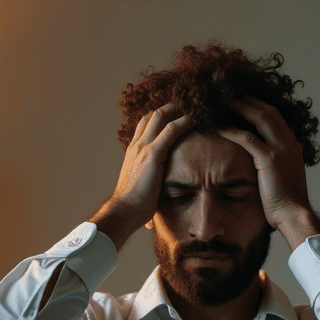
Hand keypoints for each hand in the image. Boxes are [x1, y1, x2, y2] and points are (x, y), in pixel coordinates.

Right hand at [110, 104, 194, 227]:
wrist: (125, 210)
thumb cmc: (132, 207)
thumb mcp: (139, 189)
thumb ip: (146, 187)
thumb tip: (152, 208)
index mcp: (132, 153)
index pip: (143, 126)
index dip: (157, 119)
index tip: (172, 118)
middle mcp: (136, 146)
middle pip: (150, 116)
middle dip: (168, 109)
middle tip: (185, 110)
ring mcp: (144, 148)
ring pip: (160, 117)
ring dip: (177, 111)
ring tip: (192, 112)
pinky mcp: (153, 154)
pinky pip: (171, 130)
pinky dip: (184, 122)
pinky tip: (194, 121)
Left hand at [216, 95, 310, 229]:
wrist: (294, 214)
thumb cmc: (287, 203)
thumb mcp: (286, 178)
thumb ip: (280, 165)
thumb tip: (268, 164)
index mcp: (294, 147)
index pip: (279, 119)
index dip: (263, 108)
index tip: (249, 102)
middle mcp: (289, 143)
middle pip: (270, 112)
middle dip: (252, 101)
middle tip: (235, 93)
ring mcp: (281, 149)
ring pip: (261, 118)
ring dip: (242, 107)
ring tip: (226, 101)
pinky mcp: (269, 159)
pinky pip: (247, 138)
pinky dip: (232, 130)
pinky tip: (219, 127)